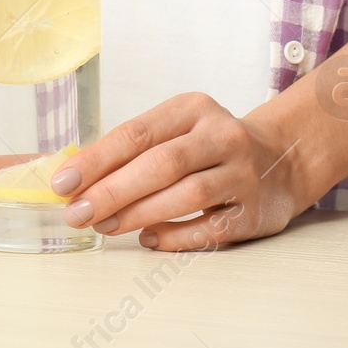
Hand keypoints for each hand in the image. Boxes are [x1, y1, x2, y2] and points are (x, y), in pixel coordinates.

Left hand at [49, 92, 309, 251]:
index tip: (63, 183)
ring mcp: (243, 173)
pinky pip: (210, 227)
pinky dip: (175, 236)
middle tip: (77, 213)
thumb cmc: (210, 147)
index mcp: (192, 108)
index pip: (136, 133)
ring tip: (104, 226)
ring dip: (138, 214)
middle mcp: (221, 135)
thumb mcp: (178, 130)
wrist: (284, 160)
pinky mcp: (255, 210)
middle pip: (160, 164)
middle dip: (112, 191)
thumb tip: (75, 179)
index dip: (96, 159)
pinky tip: (148, 239)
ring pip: (186, 194)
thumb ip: (133, 149)